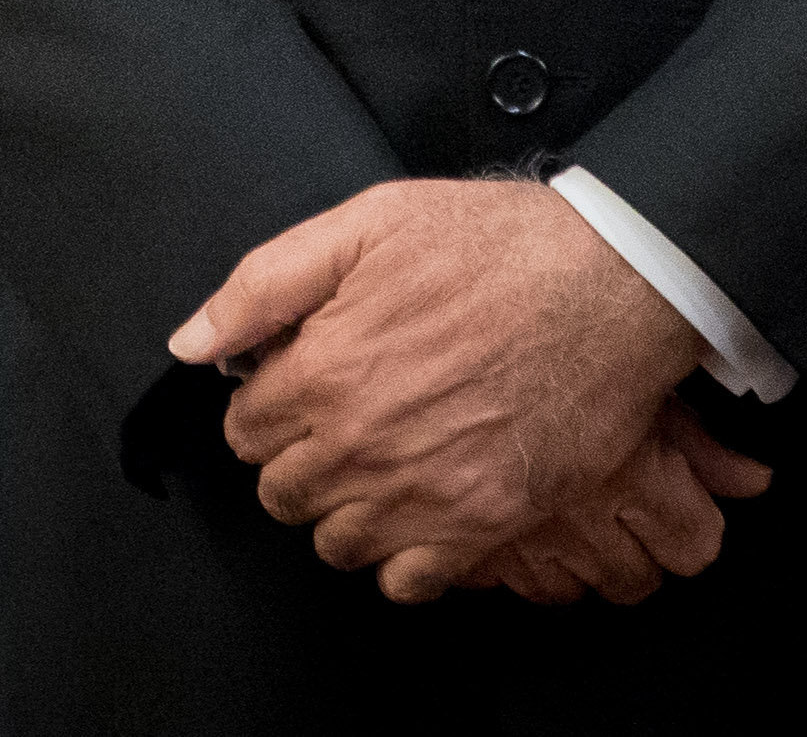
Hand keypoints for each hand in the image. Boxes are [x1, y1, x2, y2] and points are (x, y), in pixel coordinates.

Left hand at [165, 178, 761, 603]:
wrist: (612, 284)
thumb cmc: (498, 247)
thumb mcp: (364, 225)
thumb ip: (263, 286)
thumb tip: (194, 341)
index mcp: (324, 371)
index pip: (244, 429)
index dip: (266, 405)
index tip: (296, 390)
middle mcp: (363, 444)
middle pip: (282, 493)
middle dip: (297, 458)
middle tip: (338, 424)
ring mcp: (423, 492)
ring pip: (335, 542)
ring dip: (343, 509)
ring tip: (376, 466)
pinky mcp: (483, 524)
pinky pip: (406, 581)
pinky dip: (401, 558)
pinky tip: (416, 510)